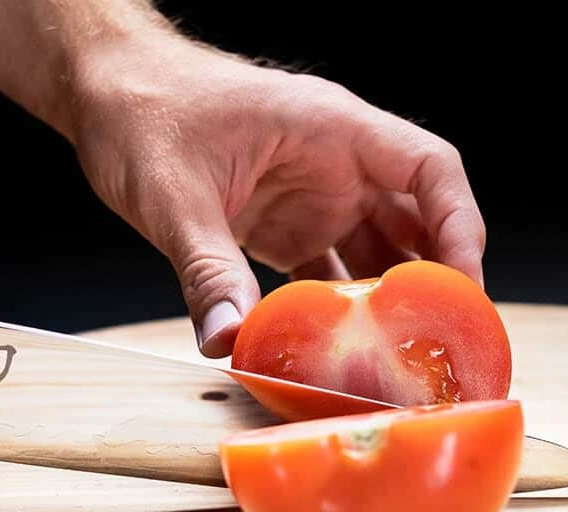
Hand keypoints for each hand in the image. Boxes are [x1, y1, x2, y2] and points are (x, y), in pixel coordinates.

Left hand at [69, 38, 485, 357]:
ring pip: (375, 254)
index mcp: (330, 129)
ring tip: (393, 362)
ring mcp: (312, 196)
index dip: (460, 227)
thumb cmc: (143, 109)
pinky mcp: (284, 225)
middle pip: (416, 221)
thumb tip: (228, 339)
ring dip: (384, 306)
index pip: (430, 169)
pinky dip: (333, 312)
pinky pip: (326, 274)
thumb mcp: (172, 193)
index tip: (463, 289)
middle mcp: (334, 163)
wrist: (104, 92)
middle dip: (432, 282)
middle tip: (436, 345)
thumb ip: (206, 267)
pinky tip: (330, 354)